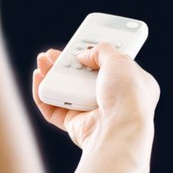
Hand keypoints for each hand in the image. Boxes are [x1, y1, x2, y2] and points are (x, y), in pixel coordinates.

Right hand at [32, 43, 159, 148]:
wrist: (120, 125)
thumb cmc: (129, 94)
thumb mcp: (120, 59)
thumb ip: (101, 51)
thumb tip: (84, 55)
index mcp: (134, 85)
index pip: (113, 67)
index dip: (97, 56)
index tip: (82, 46)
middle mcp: (115, 101)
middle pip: (85, 79)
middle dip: (67, 64)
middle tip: (54, 53)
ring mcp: (95, 114)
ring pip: (67, 92)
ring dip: (51, 75)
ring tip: (42, 61)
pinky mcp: (77, 126)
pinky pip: (54, 110)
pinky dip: (44, 95)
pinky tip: (39, 78)